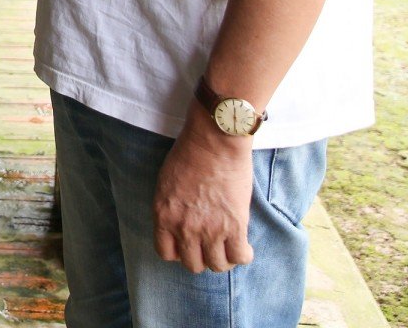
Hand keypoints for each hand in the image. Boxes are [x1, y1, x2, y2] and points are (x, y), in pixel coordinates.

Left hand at [153, 118, 254, 273]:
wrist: (214, 141)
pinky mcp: (234, 227)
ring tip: (229, 246)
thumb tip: (181, 223)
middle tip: (211, 245)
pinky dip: (243, 255)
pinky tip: (244, 246)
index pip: (166, 253)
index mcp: (163, 216)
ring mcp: (210, 230)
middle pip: (193, 264)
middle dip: (202, 257)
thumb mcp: (166, 184)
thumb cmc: (189, 154)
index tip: (188, 244)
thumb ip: (171, 208)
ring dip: (224, 259)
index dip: (179, 252)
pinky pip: (240, 257)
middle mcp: (184, 228)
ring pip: (217, 265)